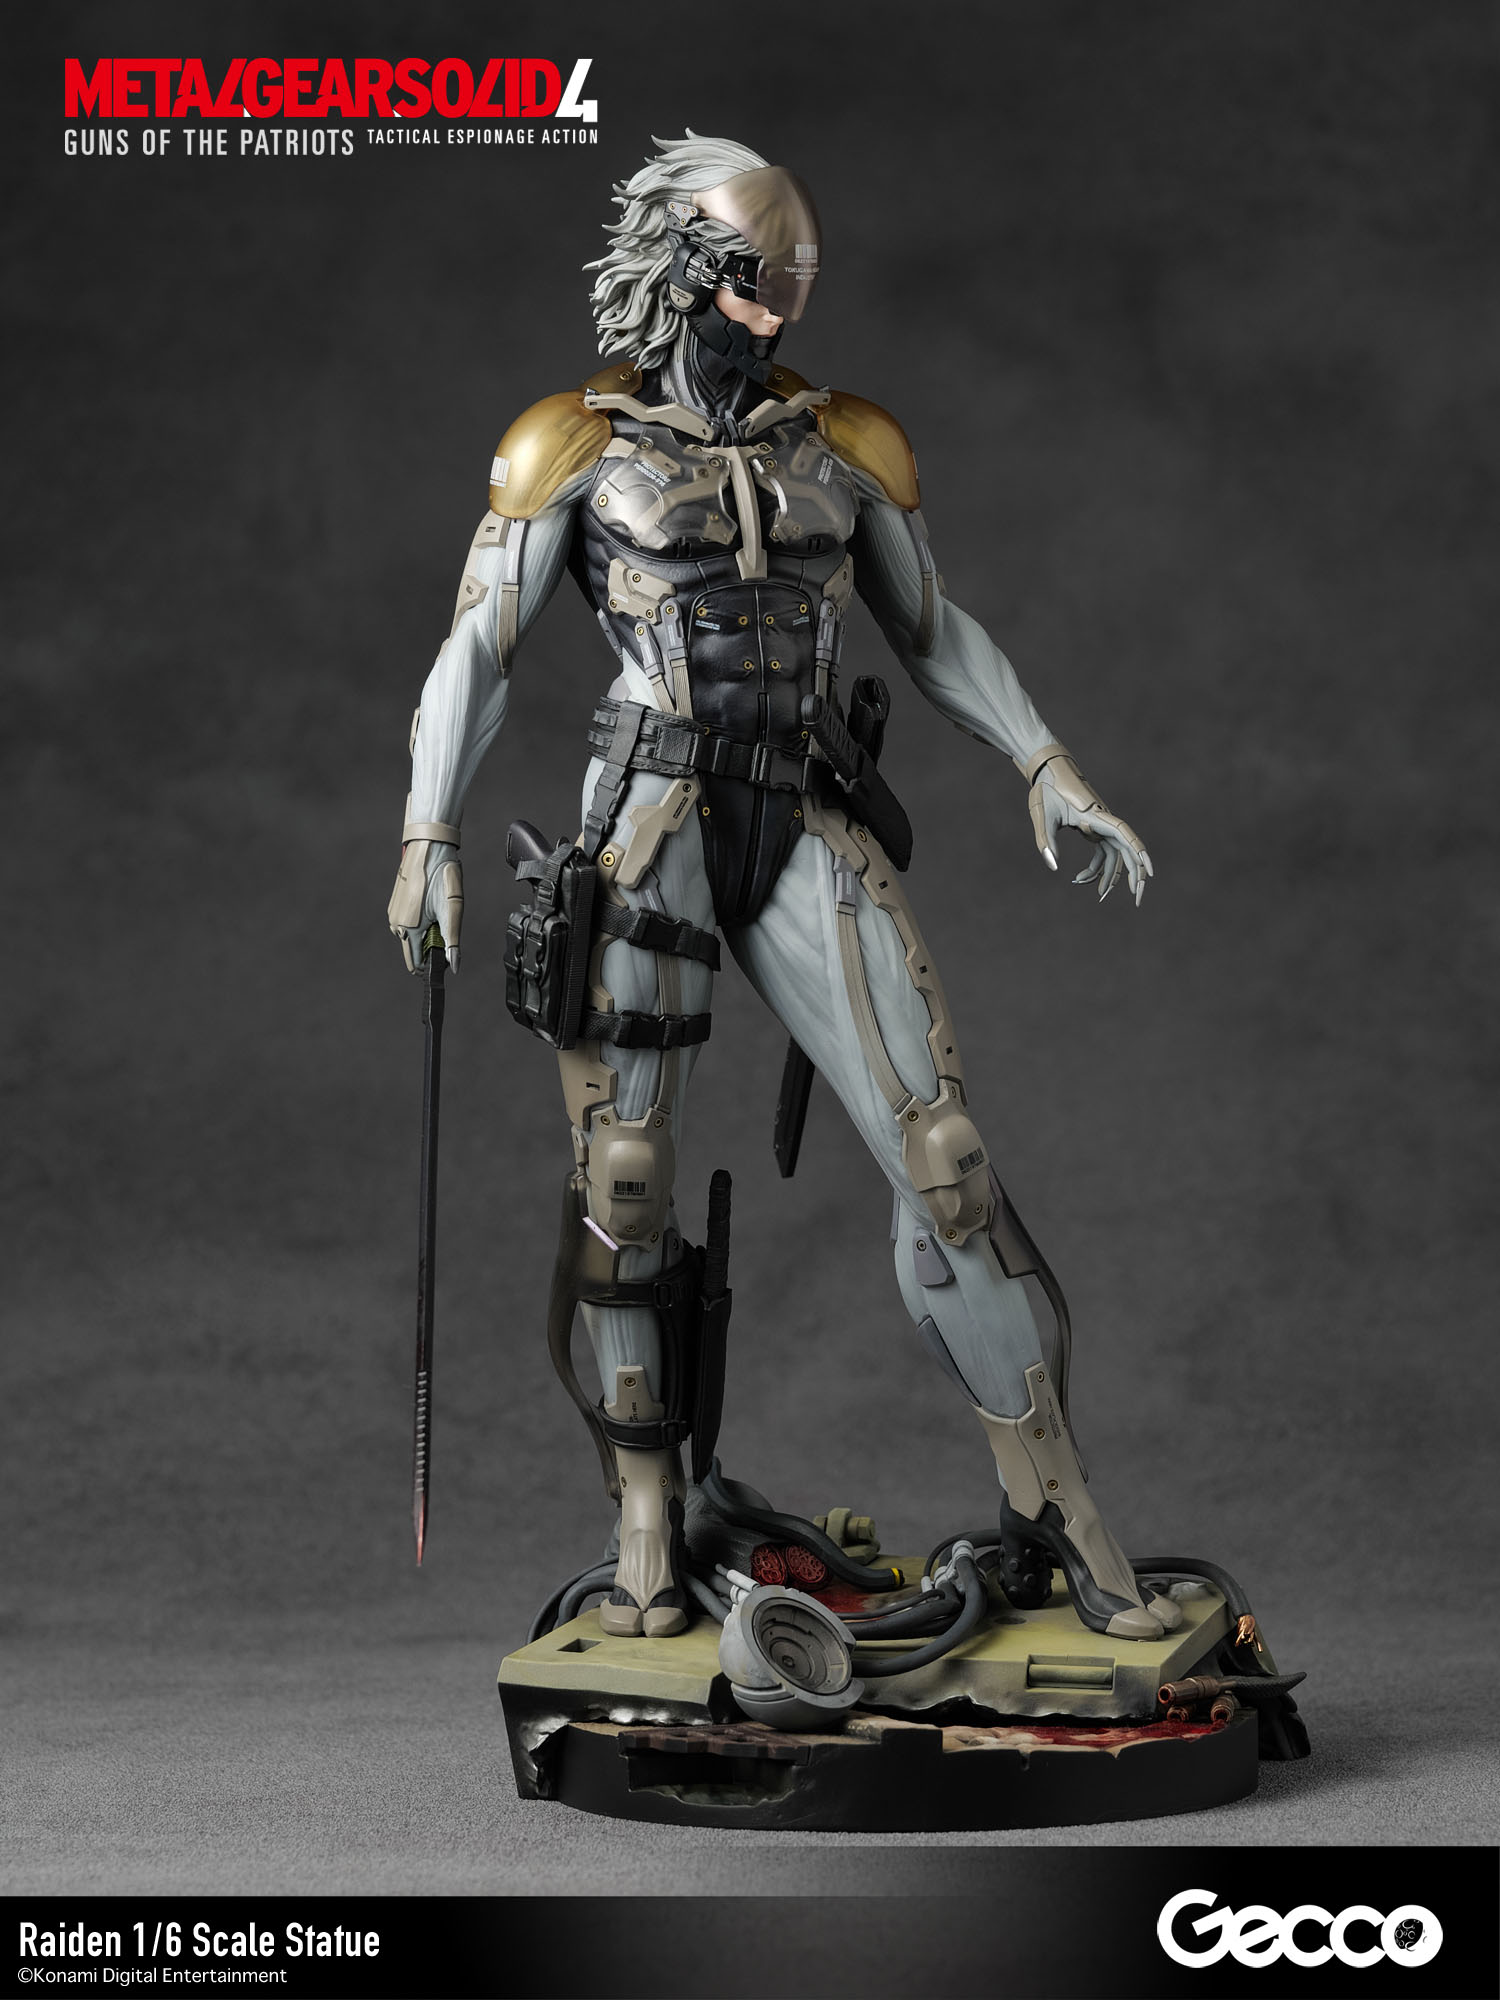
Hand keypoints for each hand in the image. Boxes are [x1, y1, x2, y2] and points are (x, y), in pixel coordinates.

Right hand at [387, 839, 463, 971]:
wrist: (428, 848)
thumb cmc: (440, 876)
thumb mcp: (452, 911)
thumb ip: (451, 941)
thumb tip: (453, 965)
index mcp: (409, 929)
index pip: (415, 962)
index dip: (430, 965)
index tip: (443, 962)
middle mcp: (396, 924)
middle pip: (413, 949)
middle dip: (428, 946)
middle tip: (443, 927)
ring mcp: (393, 913)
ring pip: (410, 935)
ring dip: (424, 932)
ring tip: (436, 912)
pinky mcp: (394, 905)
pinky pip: (406, 922)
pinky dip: (417, 921)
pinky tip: (428, 906)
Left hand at [1027, 755, 1152, 905]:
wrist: (1047, 772)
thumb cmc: (1046, 790)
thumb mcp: (1042, 815)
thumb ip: (1045, 841)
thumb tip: (1053, 866)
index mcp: (1097, 816)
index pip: (1125, 835)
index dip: (1139, 853)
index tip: (1148, 873)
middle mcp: (1104, 822)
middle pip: (1127, 850)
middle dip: (1134, 875)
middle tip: (1137, 899)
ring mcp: (1101, 827)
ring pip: (1115, 855)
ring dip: (1110, 876)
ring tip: (1100, 897)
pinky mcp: (1094, 830)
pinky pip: (1102, 853)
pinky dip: (1095, 868)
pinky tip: (1080, 880)